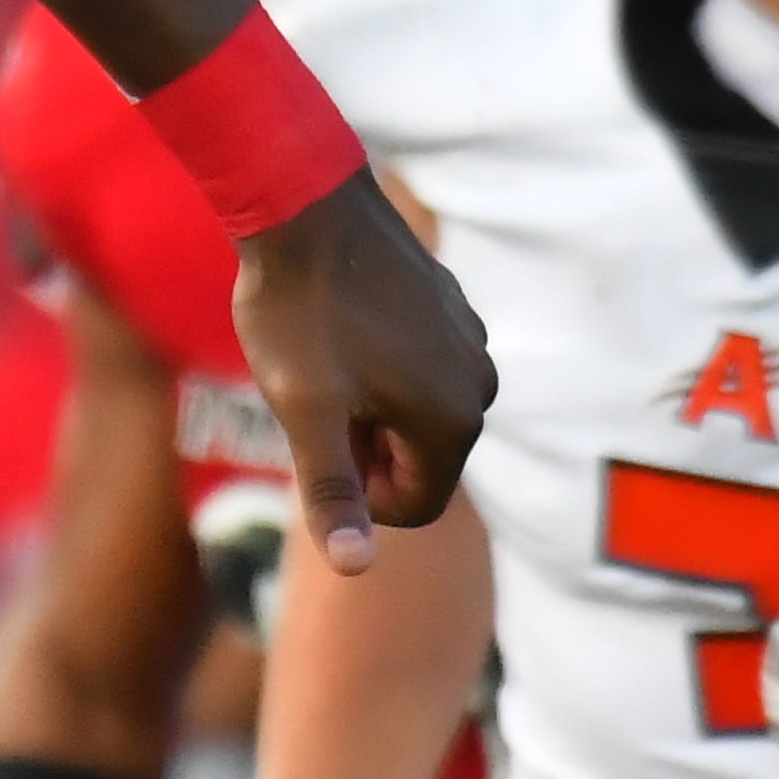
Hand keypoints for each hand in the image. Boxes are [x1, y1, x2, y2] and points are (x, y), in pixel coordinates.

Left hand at [232, 173, 491, 569]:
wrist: (304, 208)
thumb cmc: (299, 313)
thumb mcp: (305, 412)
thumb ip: (333, 492)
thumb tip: (354, 570)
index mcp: (453, 419)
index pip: (417, 506)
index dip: (360, 497)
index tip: (315, 451)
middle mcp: (479, 382)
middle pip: (419, 460)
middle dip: (364, 449)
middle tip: (312, 401)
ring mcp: (470, 340)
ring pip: (416, 412)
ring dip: (369, 409)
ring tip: (322, 364)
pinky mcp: (451, 308)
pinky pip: (419, 369)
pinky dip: (380, 370)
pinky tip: (338, 332)